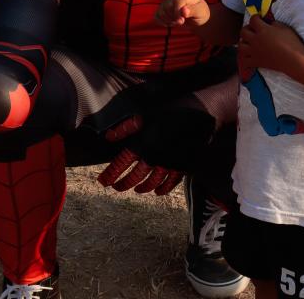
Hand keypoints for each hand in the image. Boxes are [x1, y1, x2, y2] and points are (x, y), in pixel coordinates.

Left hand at [96, 104, 215, 194]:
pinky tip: (157, 192)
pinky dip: (162, 189)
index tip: (102, 182)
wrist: (201, 116)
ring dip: (141, 188)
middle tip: (116, 187)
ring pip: (151, 183)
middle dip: (123, 184)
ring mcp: (168, 165)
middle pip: (134, 177)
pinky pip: (170, 183)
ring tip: (135, 190)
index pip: (120, 165)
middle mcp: (153, 159)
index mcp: (141, 145)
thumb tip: (109, 137)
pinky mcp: (181, 167)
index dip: (110, 175)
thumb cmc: (172, 111)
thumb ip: (126, 127)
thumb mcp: (146, 115)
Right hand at [156, 0, 209, 26]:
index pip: (176, 2)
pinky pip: (156, 15)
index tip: (182, 20)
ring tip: (176, 22)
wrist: (197, 17)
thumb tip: (184, 10)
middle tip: (181, 22)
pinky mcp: (163, 9)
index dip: (176, 13)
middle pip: (166, 6)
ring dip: (167, 20)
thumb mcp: (201, 12)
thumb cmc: (201, 13)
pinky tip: (169, 23)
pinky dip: (161, 21)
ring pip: (160, 11)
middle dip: (173, 17)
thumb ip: (192, 10)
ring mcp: (167, 2)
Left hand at [239, 15, 303, 73]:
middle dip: (247, 29)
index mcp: (263, 30)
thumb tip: (268, 24)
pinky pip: (244, 61)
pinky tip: (248, 56)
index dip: (256, 17)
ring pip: (240, 46)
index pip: (253, 19)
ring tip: (249, 43)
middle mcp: (256, 40)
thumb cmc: (291, 43)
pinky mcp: (256, 62)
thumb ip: (274, 24)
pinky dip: (245, 59)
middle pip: (243, 31)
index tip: (259, 18)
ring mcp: (254, 52)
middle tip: (253, 30)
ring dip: (243, 43)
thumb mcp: (284, 28)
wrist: (293, 60)